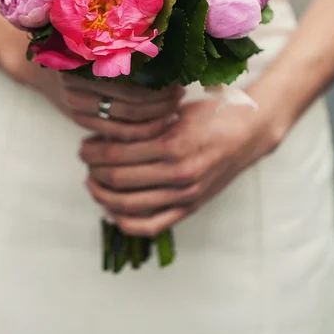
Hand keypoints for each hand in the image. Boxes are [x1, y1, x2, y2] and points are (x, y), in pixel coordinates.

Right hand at [23, 62, 182, 138]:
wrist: (54, 62)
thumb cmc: (91, 46)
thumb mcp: (108, 40)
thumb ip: (131, 48)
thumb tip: (174, 52)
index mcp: (86, 59)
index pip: (131, 82)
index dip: (159, 85)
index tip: (180, 81)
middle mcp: (75, 84)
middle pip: (130, 104)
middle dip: (161, 102)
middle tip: (181, 95)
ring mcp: (75, 104)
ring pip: (125, 123)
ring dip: (155, 119)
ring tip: (175, 110)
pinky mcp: (79, 119)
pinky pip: (116, 133)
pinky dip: (141, 131)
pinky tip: (160, 123)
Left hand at [80, 99, 283, 236]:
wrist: (249, 131)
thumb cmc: (211, 114)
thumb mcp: (176, 109)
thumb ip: (144, 122)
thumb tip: (107, 132)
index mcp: (171, 143)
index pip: (116, 154)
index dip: (93, 151)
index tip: (84, 145)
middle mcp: (177, 173)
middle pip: (117, 179)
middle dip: (93, 170)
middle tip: (85, 160)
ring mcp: (185, 194)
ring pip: (129, 204)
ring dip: (103, 195)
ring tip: (92, 182)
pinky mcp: (190, 206)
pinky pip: (152, 225)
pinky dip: (126, 222)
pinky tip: (111, 210)